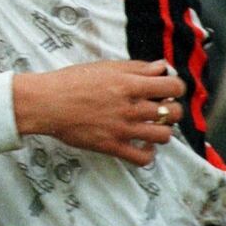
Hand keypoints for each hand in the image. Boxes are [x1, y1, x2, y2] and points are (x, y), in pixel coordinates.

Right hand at [12, 59, 184, 166]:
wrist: (48, 102)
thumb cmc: (72, 81)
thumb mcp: (106, 66)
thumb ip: (137, 67)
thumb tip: (161, 67)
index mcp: (130, 84)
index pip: (173, 86)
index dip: (177, 86)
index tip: (170, 87)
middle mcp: (131, 107)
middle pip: (173, 112)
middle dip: (172, 108)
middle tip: (162, 106)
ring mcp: (123, 130)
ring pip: (164, 136)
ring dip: (163, 129)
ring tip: (152, 124)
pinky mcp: (112, 147)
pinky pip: (143, 158)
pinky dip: (148, 152)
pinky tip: (142, 143)